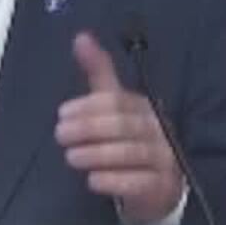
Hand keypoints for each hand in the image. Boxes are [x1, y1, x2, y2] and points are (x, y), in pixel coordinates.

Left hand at [56, 32, 183, 224]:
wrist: (154, 186)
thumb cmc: (128, 139)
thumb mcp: (113, 105)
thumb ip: (99, 73)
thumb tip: (81, 37)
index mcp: (145, 108)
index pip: (118, 101)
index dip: (88, 106)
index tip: (62, 114)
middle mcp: (159, 130)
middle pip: (123, 125)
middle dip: (88, 129)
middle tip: (60, 135)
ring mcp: (164, 160)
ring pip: (131, 153)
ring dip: (96, 154)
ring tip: (70, 157)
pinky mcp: (162, 187)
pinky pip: (140, 182)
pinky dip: (115, 180)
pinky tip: (92, 180)